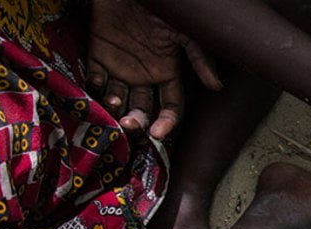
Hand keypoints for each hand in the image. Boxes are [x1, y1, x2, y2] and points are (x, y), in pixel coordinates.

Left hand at [88, 0, 221, 138]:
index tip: (159, 134)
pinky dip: (94, 85)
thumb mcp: (185, 32)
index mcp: (167, 72)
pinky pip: (95, 77)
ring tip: (114, 103)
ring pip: (118, 98)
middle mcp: (144, 75)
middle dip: (137, 121)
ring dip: (115, 107)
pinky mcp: (99, 53)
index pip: (170, 106)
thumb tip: (216, 86)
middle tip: (129, 124)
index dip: (166, 122)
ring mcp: (121, 66)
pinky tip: (99, 83)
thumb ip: (199, 58)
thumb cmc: (163, 7)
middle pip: (142, 109)